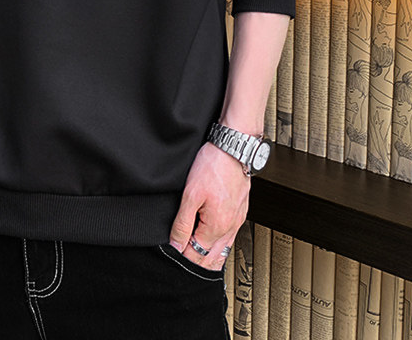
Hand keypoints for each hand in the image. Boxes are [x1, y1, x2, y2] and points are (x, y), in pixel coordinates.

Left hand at [167, 141, 250, 270]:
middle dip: (195, 263)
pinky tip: (212, 243)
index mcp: (217, 227)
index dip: (182, 258)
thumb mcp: (190, 194)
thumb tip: (176, 245)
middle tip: (180, 263)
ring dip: (208, 258)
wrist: (234, 148)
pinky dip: (219, 246)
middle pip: (212, 258)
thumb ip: (182, 223)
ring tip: (194, 259)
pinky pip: (230, 237)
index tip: (171, 258)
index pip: (196, 255)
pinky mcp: (240, 211)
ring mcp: (237, 220)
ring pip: (223, 250)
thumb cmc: (213, 166)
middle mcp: (230, 228)